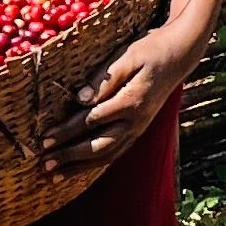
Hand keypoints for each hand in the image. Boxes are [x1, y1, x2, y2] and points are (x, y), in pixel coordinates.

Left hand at [45, 15, 211, 171]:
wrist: (180, 54)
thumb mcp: (127, 56)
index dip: (67, 132)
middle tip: (45, 165)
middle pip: (98, 146)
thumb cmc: (150, 50)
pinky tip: (79, 169)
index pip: (91, 122)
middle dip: (70, 157)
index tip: (45, 140)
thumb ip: (104, 78)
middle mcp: (136, 122)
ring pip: (107, 155)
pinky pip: (115, 152)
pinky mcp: (138, 130)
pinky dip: (96, 164)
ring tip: (56, 176)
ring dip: (80, 167)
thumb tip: (81, 99)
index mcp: (131, 102)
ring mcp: (138, 129)